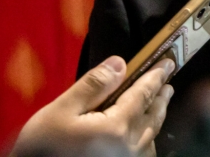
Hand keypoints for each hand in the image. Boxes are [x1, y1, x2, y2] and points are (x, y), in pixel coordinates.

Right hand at [14, 57, 174, 156]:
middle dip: (160, 98)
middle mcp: (128, 148)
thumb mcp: (60, 111)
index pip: (142, 95)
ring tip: (158, 105)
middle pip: (152, 118)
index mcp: (116, 128)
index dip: (155, 77)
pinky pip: (142, 155)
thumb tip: (120, 63)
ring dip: (156, 119)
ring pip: (150, 138)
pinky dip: (147, 141)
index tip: (168, 63)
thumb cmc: (41, 148)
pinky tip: (143, 137)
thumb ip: (93, 86)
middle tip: (168, 84)